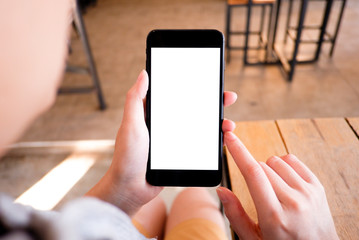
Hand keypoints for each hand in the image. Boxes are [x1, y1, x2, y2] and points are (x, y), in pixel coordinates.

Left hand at [87, 70, 236, 215]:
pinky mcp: (182, 154)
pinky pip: (201, 144)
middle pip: (194, 109)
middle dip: (213, 102)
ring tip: (229, 124)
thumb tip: (144, 73)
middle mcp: (167, 125)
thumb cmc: (126, 157)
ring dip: (217, 123)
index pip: (178, 94)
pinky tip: (223, 139)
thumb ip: (135, 99)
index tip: (209, 80)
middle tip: (228, 97)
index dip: (194, 86)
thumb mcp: (131, 124)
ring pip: (201, 126)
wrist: (131, 189)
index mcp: (155, 114)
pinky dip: (214, 140)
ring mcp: (176, 139)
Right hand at [217, 132, 338, 239]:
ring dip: (268, 170)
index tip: (229, 137)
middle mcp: (293, 201)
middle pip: (262, 166)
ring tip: (273, 190)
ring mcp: (308, 192)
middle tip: (260, 194)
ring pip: (275, 161)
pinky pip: (292, 160)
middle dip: (253, 174)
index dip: (238, 152)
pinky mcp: (317, 186)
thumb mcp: (254, 238)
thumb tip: (221, 190)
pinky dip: (282, 166)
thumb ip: (235, 214)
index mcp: (274, 216)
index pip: (252, 173)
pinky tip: (283, 182)